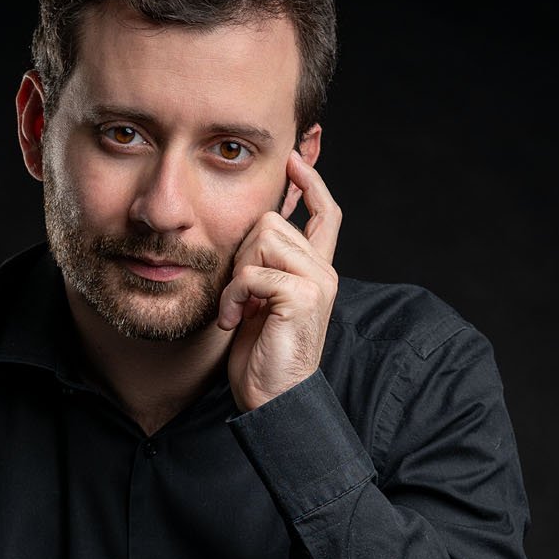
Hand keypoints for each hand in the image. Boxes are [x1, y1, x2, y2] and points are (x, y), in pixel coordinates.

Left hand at [218, 148, 341, 411]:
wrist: (273, 398)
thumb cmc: (261, 354)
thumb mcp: (260, 300)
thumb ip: (263, 265)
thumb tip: (248, 230)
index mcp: (317, 270)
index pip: (325, 214)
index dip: (311, 184)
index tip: (292, 160)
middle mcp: (324, 270)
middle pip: (271, 221)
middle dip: (241, 253)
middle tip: (239, 295)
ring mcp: (317, 281)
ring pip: (262, 238)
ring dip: (235, 276)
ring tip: (237, 310)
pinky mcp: (303, 296)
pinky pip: (252, 272)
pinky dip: (232, 297)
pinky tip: (233, 322)